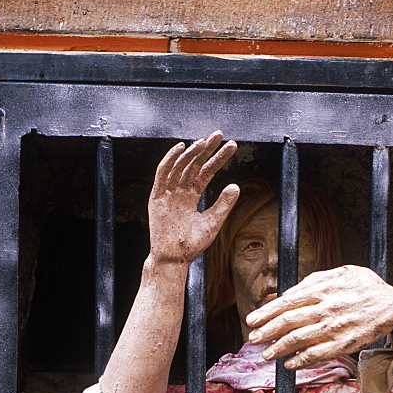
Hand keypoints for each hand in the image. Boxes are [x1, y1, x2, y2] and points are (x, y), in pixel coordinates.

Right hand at [148, 132, 238, 265]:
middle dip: (206, 149)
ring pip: (180, 166)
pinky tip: (182, 147)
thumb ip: (223, 204)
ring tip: (205, 141)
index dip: (218, 158)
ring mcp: (167, 193)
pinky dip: (170, 160)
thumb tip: (236, 185)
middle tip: (219, 134)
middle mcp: (179, 192)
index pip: (206, 172)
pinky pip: (163, 174)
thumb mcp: (213, 223)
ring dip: (192, 153)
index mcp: (191, 197)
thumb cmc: (192, 245)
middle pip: (194, 165)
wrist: (174, 258)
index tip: (231, 146)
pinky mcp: (156, 197)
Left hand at [246, 265, 392, 369]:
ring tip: (266, 354)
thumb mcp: (341, 272)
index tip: (252, 320)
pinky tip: (289, 364)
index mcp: (323, 288)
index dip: (267, 312)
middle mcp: (327, 307)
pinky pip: (318, 354)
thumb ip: (314, 280)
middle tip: (252, 339)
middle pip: (288, 321)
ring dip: (278, 349)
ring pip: (299, 340)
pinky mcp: (345, 343)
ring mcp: (336, 327)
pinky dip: (301, 360)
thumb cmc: (366, 286)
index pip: (287, 301)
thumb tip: (289, 292)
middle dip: (266, 332)